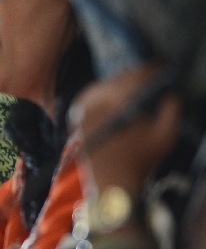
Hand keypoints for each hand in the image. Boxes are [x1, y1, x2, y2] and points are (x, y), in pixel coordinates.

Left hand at [70, 65, 180, 195]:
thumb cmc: (141, 161)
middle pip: (117, 79)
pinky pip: (89, 97)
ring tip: (133, 81)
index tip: (161, 64)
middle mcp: (97, 104)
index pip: (135, 78)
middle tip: (149, 71)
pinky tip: (113, 92)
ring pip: (102, 86)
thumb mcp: (165, 136)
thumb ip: (171, 109)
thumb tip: (170, 90)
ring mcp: (83, 111)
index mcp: (118, 105)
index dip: (150, 69)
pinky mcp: (77, 118)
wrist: (112, 184)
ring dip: (118, 81)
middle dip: (135, 74)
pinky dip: (102, 92)